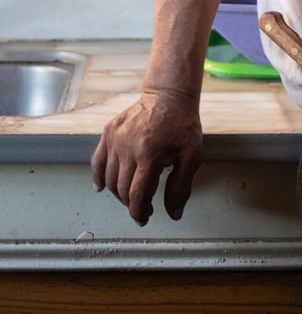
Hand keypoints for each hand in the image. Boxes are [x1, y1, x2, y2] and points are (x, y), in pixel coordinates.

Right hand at [90, 87, 203, 225]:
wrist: (169, 95)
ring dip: (118, 193)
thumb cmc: (182, 125)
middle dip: (131, 204)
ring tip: (131, 196)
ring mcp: (115, 138)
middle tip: (142, 209)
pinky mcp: (108, 132)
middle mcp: (127, 146)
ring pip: (109, 178)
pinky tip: (101, 188)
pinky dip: (98, 177)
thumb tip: (173, 214)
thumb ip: (181, 186)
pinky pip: (97, 161)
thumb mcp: (192, 155)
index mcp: (149, 153)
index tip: (144, 218)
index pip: (136, 194)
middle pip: (122, 189)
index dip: (139, 212)